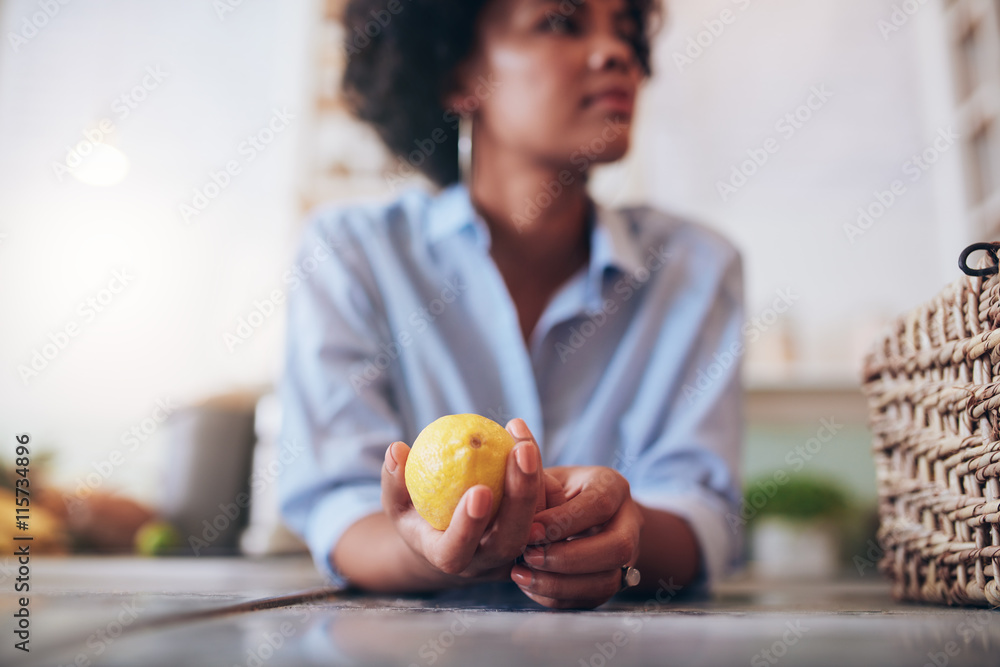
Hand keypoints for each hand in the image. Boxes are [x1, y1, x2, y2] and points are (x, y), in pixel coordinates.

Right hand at [380, 418, 545, 582]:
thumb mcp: (397, 503)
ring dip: (536, 481)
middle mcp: (485, 563)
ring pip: (536, 524)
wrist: (448, 540)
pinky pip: (544, 508)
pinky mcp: (532, 537)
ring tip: (524, 441)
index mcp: (448, 559)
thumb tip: (397, 450)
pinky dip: (540, 474)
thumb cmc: (417, 517)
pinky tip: (524, 438)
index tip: (479, 490)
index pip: (458, 550)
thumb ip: (394, 481)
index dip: (469, 526)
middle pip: (510, 540)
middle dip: (521, 497)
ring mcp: (513, 554)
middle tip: (521, 453)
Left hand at [511, 464, 643, 608]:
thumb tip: (521, 507)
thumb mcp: (547, 476)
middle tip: (528, 556)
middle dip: (568, 558)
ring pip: (608, 581)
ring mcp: (626, 556)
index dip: (564, 521)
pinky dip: (557, 597)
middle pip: (618, 547)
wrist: (573, 512)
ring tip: (522, 575)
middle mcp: (629, 522)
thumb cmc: (553, 489)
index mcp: (613, 487)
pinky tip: (530, 585)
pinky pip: (591, 599)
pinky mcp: (612, 582)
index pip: (600, 504)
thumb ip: (536, 487)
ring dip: (561, 584)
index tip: (529, 530)